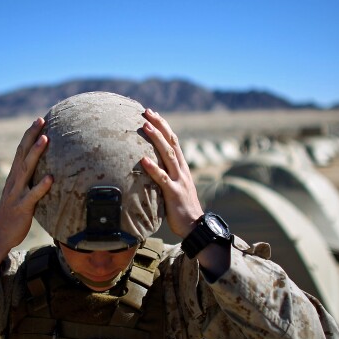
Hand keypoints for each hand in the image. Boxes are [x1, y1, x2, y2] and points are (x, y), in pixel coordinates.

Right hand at [0, 118, 52, 251]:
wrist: (0, 235)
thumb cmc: (14, 213)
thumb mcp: (20, 192)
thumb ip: (28, 179)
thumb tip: (44, 168)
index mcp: (14, 176)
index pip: (21, 150)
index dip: (29, 135)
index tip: (39, 120)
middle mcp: (14, 181)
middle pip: (23, 154)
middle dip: (31, 135)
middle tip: (41, 120)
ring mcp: (17, 193)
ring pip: (26, 170)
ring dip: (36, 153)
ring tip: (46, 139)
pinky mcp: (22, 208)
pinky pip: (33, 196)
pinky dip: (41, 186)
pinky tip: (51, 178)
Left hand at [139, 109, 203, 238]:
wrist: (195, 226)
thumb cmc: (182, 208)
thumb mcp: (176, 187)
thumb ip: (167, 176)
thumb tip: (151, 167)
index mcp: (182, 168)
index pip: (174, 141)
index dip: (164, 127)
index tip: (153, 114)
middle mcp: (182, 170)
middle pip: (171, 143)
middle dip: (160, 126)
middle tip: (147, 112)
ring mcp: (179, 181)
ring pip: (168, 155)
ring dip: (156, 139)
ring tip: (145, 126)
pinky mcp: (174, 193)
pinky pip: (162, 179)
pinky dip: (153, 168)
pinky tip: (143, 159)